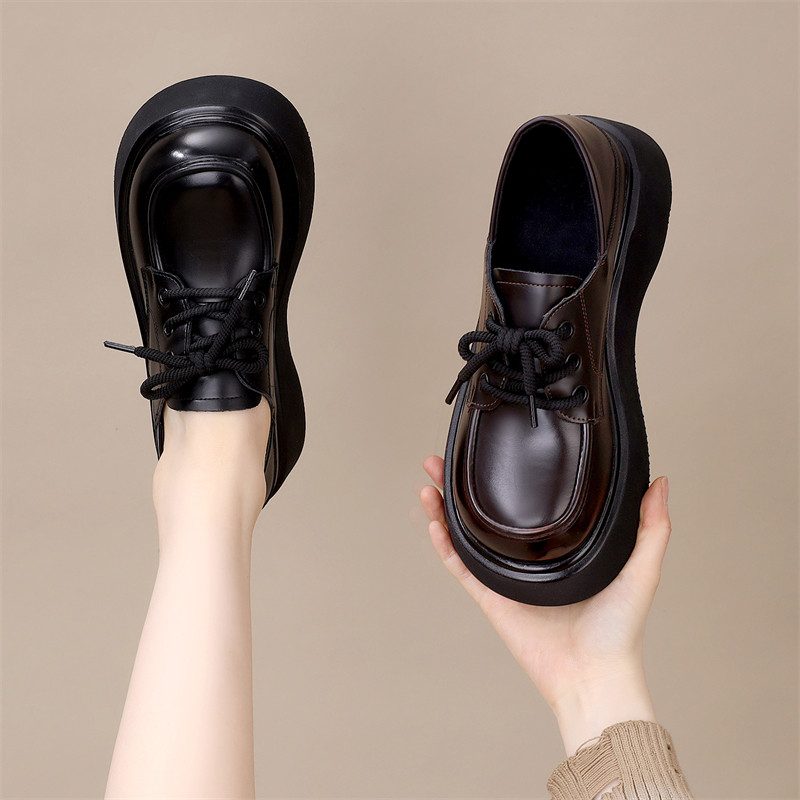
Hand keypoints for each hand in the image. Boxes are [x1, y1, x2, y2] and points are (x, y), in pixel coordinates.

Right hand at [420, 456, 671, 754]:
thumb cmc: (620, 630)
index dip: (506, 475)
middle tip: (444, 458)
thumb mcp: (642, 568)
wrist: (594, 675)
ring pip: (465, 533)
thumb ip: (652, 526)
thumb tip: (660, 482)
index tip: (496, 449)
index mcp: (560, 547)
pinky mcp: (491, 596)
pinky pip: (460, 565)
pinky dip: (443, 543)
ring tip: (431, 476)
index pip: (527, 502)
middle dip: (461, 483)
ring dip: (444, 506)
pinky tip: (434, 518)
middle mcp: (528, 557)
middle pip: (486, 511)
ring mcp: (506, 576)